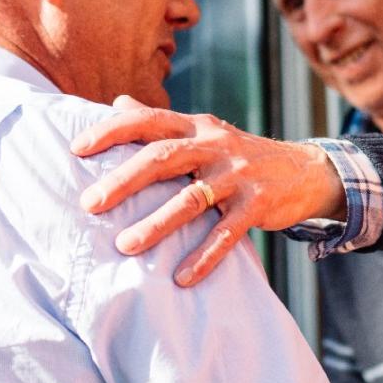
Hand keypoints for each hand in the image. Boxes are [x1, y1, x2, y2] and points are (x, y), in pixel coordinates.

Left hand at [73, 96, 345, 285]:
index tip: (77, 149)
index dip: (111, 131)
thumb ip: (162, 121)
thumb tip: (116, 103)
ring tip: (125, 246)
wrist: (305, 171)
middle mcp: (215, 145)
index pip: (148, 120)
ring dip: (156, 224)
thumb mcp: (204, 131)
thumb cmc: (240, 154)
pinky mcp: (257, 204)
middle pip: (163, 158)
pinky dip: (203, 257)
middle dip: (123, 181)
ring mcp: (238, 175)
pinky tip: (181, 279)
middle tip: (89, 204)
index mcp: (196, 126)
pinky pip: (226, 234)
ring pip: (191, 199)